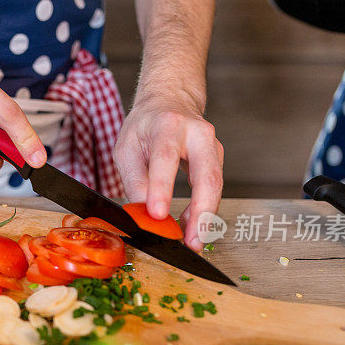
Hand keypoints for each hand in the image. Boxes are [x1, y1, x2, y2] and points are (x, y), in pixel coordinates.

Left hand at [113, 104, 223, 251]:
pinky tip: (192, 228)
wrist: (170, 102)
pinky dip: (204, 212)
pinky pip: (213, 190)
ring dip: (205, 218)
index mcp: (168, 125)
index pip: (165, 158)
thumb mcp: (127, 148)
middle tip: (191, 240)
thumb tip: (144, 214)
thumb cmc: (145, 127)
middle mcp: (197, 133)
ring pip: (215, 186)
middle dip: (200, 211)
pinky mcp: (217, 161)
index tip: (157, 214)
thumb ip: (135, 181)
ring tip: (193, 242)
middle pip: (206, 175)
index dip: (162, 188)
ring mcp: (212, 147)